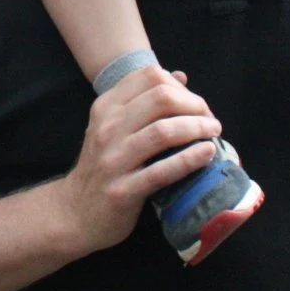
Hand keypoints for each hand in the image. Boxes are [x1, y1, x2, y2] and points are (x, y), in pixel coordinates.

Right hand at [55, 67, 218, 256]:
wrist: (75, 213)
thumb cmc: (102, 166)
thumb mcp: (114, 127)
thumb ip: (144, 101)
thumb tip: (180, 77)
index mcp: (106, 107)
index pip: (149, 77)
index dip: (180, 87)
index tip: (196, 104)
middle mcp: (107, 128)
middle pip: (160, 98)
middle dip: (195, 105)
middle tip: (211, 121)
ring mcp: (113, 159)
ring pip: (163, 131)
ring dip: (197, 128)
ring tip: (214, 134)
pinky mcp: (123, 190)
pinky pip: (161, 171)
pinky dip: (189, 160)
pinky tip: (207, 154)